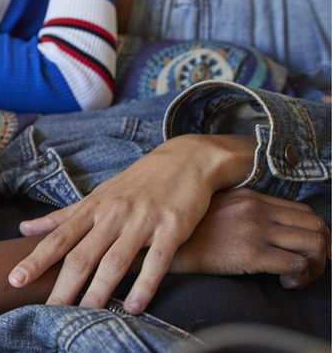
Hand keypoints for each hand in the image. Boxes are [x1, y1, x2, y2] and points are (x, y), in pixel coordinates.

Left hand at [9, 135, 254, 314]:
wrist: (184, 159)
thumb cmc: (135, 183)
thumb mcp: (96, 196)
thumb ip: (62, 217)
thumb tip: (24, 228)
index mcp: (92, 209)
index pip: (58, 238)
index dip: (36, 260)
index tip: (15, 280)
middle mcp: (113, 214)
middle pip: (82, 254)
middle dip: (63, 285)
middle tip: (47, 312)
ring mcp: (142, 220)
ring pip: (115, 260)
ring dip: (99, 290)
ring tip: (85, 315)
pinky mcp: (172, 227)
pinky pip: (157, 260)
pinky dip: (145, 284)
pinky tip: (136, 307)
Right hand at [172, 188, 330, 288]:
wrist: (164, 247)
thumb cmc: (190, 234)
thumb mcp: (218, 209)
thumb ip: (246, 210)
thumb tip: (273, 225)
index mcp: (251, 197)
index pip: (303, 212)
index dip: (314, 234)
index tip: (306, 251)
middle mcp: (258, 209)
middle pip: (316, 226)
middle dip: (321, 250)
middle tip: (309, 267)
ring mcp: (256, 230)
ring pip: (314, 245)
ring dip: (314, 266)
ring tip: (297, 277)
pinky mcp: (252, 253)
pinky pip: (296, 265)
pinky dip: (299, 277)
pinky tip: (284, 283)